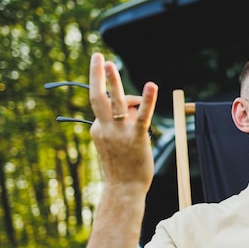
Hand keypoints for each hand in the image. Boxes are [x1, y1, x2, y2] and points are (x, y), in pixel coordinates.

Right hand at [88, 53, 157, 196]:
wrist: (124, 190)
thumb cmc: (121, 169)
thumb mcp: (113, 144)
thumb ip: (119, 125)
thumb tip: (132, 108)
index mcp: (97, 129)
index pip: (105, 105)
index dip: (119, 101)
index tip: (128, 105)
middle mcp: (105, 128)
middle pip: (98, 97)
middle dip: (96, 75)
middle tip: (97, 56)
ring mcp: (120, 132)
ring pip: (116, 101)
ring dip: (113, 81)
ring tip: (110, 63)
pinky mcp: (137, 137)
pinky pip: (142, 115)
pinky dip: (148, 100)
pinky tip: (152, 86)